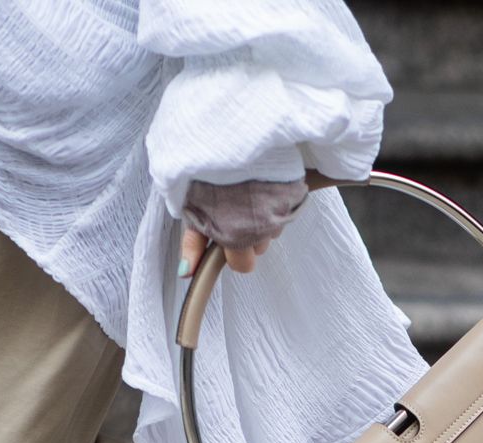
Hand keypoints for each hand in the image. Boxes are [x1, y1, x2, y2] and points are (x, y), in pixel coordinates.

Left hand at [178, 175, 309, 276]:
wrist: (235, 131)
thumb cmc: (210, 168)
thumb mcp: (193, 205)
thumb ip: (192, 242)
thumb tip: (186, 271)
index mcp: (233, 235)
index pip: (242, 265)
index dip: (234, 255)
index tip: (226, 241)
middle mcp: (259, 228)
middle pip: (259, 248)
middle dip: (249, 236)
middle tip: (237, 210)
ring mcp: (279, 212)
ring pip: (273, 228)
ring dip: (263, 215)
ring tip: (249, 191)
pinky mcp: (295, 194)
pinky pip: (287, 209)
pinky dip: (277, 200)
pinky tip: (263, 185)